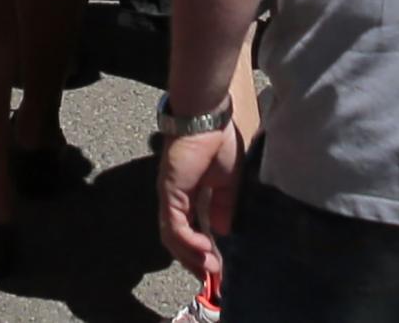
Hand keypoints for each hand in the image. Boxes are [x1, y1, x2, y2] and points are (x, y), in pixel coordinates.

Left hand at [159, 123, 241, 279]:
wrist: (208, 119)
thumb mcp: (228, 183)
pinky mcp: (170, 191)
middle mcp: (174, 199)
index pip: (188, 231)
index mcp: (187, 196)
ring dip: (190, 256)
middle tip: (211, 278)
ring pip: (172, 237)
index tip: (216, 269)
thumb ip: (223, 207)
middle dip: (193, 261)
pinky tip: (205, 249)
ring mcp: (170, 196)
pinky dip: (188, 241)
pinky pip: (175, 224)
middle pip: (176, 240)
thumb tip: (222, 231)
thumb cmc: (218, 143)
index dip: (200, 252)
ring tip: (210, 268)